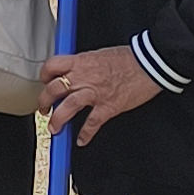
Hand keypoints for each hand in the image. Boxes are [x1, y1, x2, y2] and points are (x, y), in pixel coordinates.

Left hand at [41, 42, 161, 144]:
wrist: (149, 63)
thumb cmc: (129, 57)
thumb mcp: (100, 54)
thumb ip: (85, 64)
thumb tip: (78, 71)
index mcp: (81, 61)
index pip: (52, 66)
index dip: (45, 75)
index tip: (45, 82)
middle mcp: (84, 77)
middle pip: (54, 89)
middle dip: (44, 102)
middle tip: (44, 109)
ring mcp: (95, 93)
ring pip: (67, 107)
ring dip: (57, 120)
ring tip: (54, 127)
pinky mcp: (108, 106)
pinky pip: (92, 123)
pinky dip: (85, 134)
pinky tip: (81, 140)